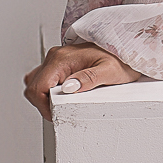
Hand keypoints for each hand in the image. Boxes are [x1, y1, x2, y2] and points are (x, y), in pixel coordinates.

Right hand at [23, 42, 145, 117]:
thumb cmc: (122, 60)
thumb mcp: (110, 71)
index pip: (37, 87)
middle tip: (60, 111)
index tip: (56, 114)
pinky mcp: (60, 62)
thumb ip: (89, 78)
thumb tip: (69, 87)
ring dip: (44, 96)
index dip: (43, 106)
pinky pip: (44, 77)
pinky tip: (61, 94)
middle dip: (43, 103)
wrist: (128, 48)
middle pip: (33, 85)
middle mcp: (56, 56)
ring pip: (36, 81)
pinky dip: (47, 89)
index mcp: (62, 58)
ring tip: (61, 103)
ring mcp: (57, 58)